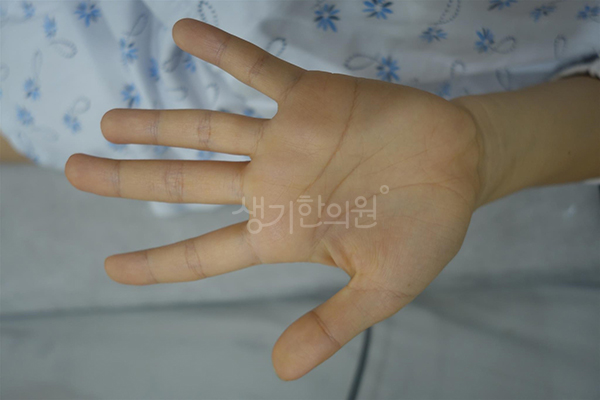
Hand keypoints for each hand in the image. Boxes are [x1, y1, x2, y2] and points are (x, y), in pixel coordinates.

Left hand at [65, 18, 482, 379]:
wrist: (461, 169)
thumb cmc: (424, 232)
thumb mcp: (381, 289)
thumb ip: (330, 325)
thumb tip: (279, 373)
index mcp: (281, 233)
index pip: (204, 254)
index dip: (157, 263)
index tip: (110, 267)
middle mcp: (272, 185)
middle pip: (186, 184)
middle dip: (130, 178)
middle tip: (74, 170)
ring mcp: (286, 140)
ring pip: (208, 128)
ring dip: (158, 122)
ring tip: (110, 120)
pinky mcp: (310, 98)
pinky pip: (258, 69)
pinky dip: (223, 51)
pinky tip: (183, 31)